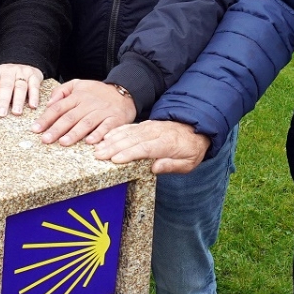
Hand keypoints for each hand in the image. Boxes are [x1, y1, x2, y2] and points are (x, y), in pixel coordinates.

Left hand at [0, 64, 43, 116]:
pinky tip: (33, 106)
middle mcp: (8, 71)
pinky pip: (34, 86)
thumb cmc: (5, 78)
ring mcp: (22, 72)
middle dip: (3, 100)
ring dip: (18, 100)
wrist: (23, 62)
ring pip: (20, 86)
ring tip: (16, 113)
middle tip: (1, 114)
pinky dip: (34, 96)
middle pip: (6, 86)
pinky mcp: (34, 75)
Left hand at [31, 80, 136, 145]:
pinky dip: (98, 134)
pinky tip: (90, 142)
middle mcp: (88, 103)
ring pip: (86, 123)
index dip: (46, 119)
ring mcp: (102, 111)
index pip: (58, 107)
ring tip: (63, 142)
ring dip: (74, 133)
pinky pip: (106, 127)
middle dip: (56, 129)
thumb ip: (62, 91)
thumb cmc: (98, 92)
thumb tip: (49, 103)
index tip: (35, 129)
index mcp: (77, 96)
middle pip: (70, 117)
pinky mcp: (114, 119)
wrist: (124, 91)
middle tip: (45, 140)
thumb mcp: (79, 84)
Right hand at [93, 120, 209, 173]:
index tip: (115, 160)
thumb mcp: (189, 163)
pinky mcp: (146, 125)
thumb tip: (154, 168)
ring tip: (98, 148)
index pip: (145, 148)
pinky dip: (116, 131)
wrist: (196, 129)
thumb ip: (172, 165)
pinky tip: (106, 136)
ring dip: (111, 140)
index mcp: (167, 144)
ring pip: (128, 133)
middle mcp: (156, 133)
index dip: (129, 154)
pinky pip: (129, 127)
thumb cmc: (191, 149)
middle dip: (114, 148)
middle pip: (132, 140)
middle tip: (99, 155)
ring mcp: (149, 127)